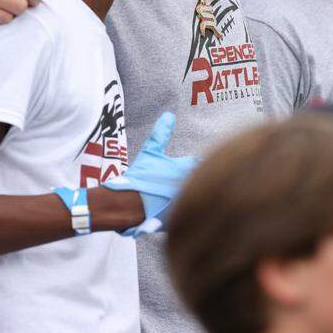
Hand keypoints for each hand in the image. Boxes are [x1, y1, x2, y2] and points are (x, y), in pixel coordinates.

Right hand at [104, 113, 198, 236]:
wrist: (129, 207)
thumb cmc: (140, 179)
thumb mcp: (150, 153)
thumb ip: (161, 134)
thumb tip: (169, 115)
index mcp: (185, 170)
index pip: (202, 163)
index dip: (200, 163)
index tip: (198, 162)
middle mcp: (190, 186)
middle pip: (203, 180)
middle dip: (200, 178)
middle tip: (188, 179)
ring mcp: (187, 203)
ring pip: (199, 196)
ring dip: (197, 194)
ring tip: (180, 193)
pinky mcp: (183, 218)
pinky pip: (190, 212)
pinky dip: (188, 209)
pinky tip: (177, 208)